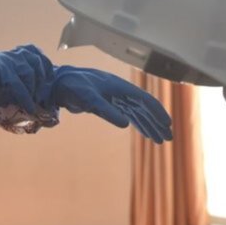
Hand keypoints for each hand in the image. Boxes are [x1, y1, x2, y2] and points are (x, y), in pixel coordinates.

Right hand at [0, 44, 55, 115]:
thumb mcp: (6, 89)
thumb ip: (21, 87)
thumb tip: (39, 96)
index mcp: (9, 57)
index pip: (33, 51)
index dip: (45, 65)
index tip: (49, 81)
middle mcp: (7, 55)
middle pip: (35, 59)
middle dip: (43, 78)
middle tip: (44, 96)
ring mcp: (2, 61)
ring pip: (28, 71)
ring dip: (34, 90)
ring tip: (35, 104)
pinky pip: (17, 83)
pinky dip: (25, 97)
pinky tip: (28, 108)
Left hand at [41, 66, 172, 143]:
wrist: (57, 83)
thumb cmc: (73, 86)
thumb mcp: (89, 98)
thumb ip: (107, 111)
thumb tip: (126, 124)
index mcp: (120, 87)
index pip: (144, 100)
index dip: (157, 112)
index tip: (168, 125)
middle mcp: (120, 92)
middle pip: (144, 108)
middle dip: (156, 123)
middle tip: (168, 138)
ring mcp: (114, 98)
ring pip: (137, 114)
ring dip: (149, 126)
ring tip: (160, 140)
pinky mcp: (107, 105)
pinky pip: (128, 115)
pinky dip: (138, 125)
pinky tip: (144, 133)